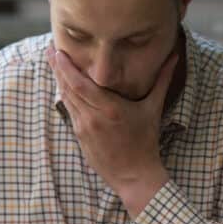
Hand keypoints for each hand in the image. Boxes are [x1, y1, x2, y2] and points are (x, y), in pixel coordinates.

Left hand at [47, 44, 175, 215]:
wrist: (135, 175)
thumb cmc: (146, 141)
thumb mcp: (153, 109)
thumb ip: (161, 80)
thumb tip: (174, 57)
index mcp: (110, 109)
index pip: (80, 83)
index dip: (66, 67)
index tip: (58, 50)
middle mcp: (93, 117)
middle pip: (68, 88)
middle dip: (56, 67)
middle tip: (49, 49)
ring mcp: (84, 128)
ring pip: (66, 98)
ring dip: (58, 80)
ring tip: (53, 62)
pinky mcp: (79, 136)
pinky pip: (69, 110)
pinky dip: (65, 96)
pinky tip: (63, 84)